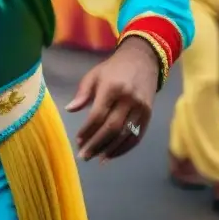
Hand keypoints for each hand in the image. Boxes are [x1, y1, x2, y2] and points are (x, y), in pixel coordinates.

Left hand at [66, 37, 157, 161]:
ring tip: (96, 158)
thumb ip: (82, 93)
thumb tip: (69, 110)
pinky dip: (124, 148)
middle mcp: (128, 99)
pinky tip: (111, 155)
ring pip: (125, 135)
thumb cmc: (113, 69)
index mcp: (111, 88)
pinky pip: (137, 136)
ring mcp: (141, 108)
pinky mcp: (148, 115)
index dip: (87, 130)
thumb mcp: (94, 75)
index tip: (78, 140)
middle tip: (84, 156)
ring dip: (110, 150)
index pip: (98, 114)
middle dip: (97, 144)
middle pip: (112, 128)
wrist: (142, 61)